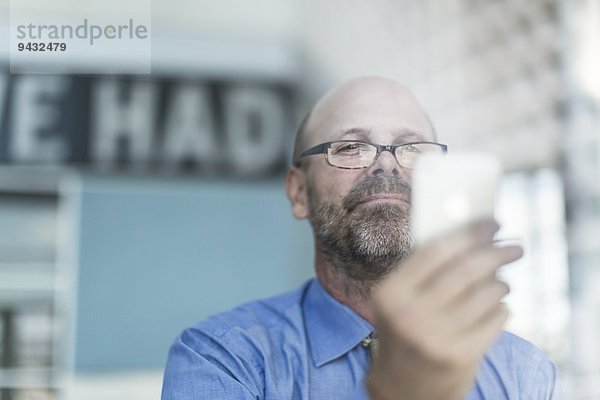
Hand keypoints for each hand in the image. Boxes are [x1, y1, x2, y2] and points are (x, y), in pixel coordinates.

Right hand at [367, 219, 522, 399]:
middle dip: (497, 253)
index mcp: (390, 293)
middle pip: (466, 270)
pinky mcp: (460, 357)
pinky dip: (502, 308)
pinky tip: (495, 308)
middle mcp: (410, 315)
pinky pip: (496, 319)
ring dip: (501, 283)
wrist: (404, 387)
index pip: (436, 251)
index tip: (492, 223)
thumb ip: (423, 269)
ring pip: (486, 294)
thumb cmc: (406, 331)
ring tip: (500, 283)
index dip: (469, 233)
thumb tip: (471, 234)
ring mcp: (436, 338)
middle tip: (515, 247)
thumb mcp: (399, 300)